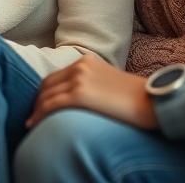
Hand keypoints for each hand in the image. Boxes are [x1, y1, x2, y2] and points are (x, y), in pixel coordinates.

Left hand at [26, 55, 156, 129]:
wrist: (153, 101)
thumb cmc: (136, 98)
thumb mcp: (109, 82)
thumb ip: (91, 84)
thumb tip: (77, 99)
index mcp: (87, 61)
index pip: (56, 76)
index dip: (44, 92)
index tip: (39, 105)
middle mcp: (80, 66)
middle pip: (48, 84)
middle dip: (37, 100)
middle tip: (33, 116)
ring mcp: (79, 78)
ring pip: (47, 95)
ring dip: (36, 110)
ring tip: (32, 123)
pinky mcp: (80, 94)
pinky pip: (51, 104)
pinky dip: (39, 114)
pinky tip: (34, 124)